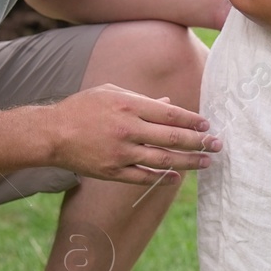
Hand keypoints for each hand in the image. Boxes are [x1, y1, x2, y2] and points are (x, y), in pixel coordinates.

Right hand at [45, 84, 220, 184]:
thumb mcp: (112, 93)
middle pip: (173, 137)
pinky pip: (143, 177)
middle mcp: (128, 129)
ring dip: (188, 162)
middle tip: (218, 145)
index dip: (193, 121)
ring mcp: (121, 153)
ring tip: (206, 162)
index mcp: (129, 105)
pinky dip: (162, 178)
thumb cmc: (82, 108)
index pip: (171, 114)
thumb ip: (142, 99)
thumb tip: (169, 104)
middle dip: (199, 142)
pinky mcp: (113, 171)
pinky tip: (177, 177)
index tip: (208, 125)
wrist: (52, 134)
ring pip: (163, 159)